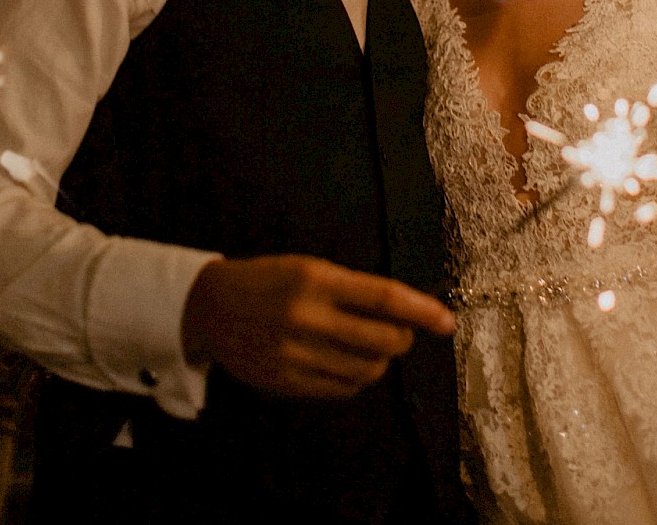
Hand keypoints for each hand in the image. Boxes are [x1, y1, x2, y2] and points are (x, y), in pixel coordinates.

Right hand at [182, 254, 455, 400]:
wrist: (210, 306)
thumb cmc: (268, 280)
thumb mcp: (309, 268)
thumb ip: (352, 290)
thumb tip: (403, 313)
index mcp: (317, 280)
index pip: (384, 297)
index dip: (421, 310)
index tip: (446, 321)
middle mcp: (308, 317)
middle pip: (382, 340)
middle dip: (404, 339)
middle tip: (403, 332)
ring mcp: (296, 354)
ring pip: (366, 370)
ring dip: (382, 361)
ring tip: (375, 349)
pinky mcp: (286, 382)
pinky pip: (341, 389)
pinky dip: (357, 379)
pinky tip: (350, 364)